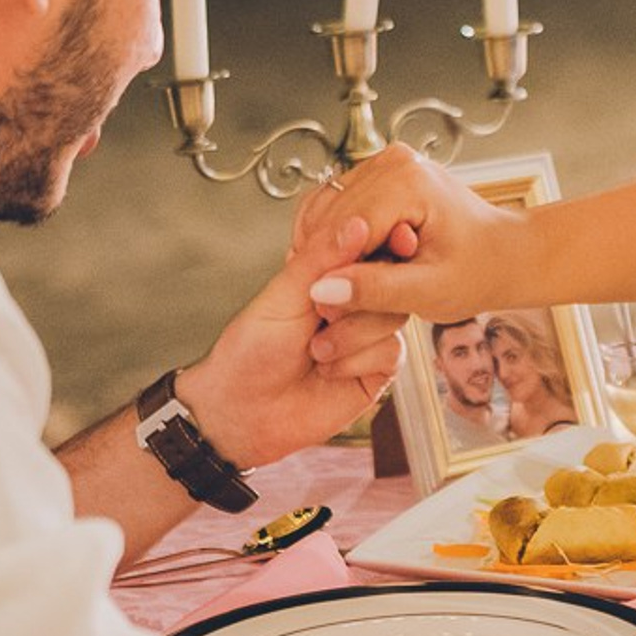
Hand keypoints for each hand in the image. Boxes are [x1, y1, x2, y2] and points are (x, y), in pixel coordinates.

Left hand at [174, 215, 408, 469]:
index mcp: (333, 274)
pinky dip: (355, 362)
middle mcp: (357, 301)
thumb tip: (356, 221)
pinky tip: (328, 370)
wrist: (241, 414)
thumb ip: (321, 259)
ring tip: (315, 349)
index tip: (385, 243)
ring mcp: (370, 334)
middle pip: (391, 281)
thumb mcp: (282, 296)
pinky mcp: (378, 369)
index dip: (381, 245)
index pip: (373, 246)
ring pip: (394, 316)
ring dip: (350, 335)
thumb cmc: (249, 352)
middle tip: (321, 313)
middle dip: (357, 298)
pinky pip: (391, 352)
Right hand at [307, 143, 529, 320]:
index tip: (314, 309)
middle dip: (321, 264)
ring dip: (323, 252)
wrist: (504, 254)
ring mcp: (384, 166)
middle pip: (327, 217)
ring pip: (323, 211)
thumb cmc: (480, 269)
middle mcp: (393, 163)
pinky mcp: (378, 177)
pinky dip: (331, 242)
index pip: (341, 228)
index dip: (324, 272)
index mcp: (408, 181)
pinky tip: (348, 269)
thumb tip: (324, 289)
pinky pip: (334, 209)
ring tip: (343, 289)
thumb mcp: (431, 290)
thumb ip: (377, 290)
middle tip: (324, 308)